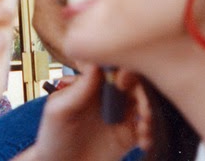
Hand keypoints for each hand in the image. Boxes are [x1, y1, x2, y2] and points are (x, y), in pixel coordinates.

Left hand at [15, 64, 147, 160]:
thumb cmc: (53, 137)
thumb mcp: (59, 111)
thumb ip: (78, 89)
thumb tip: (96, 64)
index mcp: (92, 84)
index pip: (113, 67)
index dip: (124, 70)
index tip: (124, 82)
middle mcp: (108, 96)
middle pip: (135, 83)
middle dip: (143, 93)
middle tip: (142, 109)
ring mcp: (119, 115)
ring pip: (144, 104)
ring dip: (150, 112)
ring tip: (144, 126)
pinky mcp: (128, 135)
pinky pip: (146, 128)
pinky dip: (151, 131)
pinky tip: (143, 141)